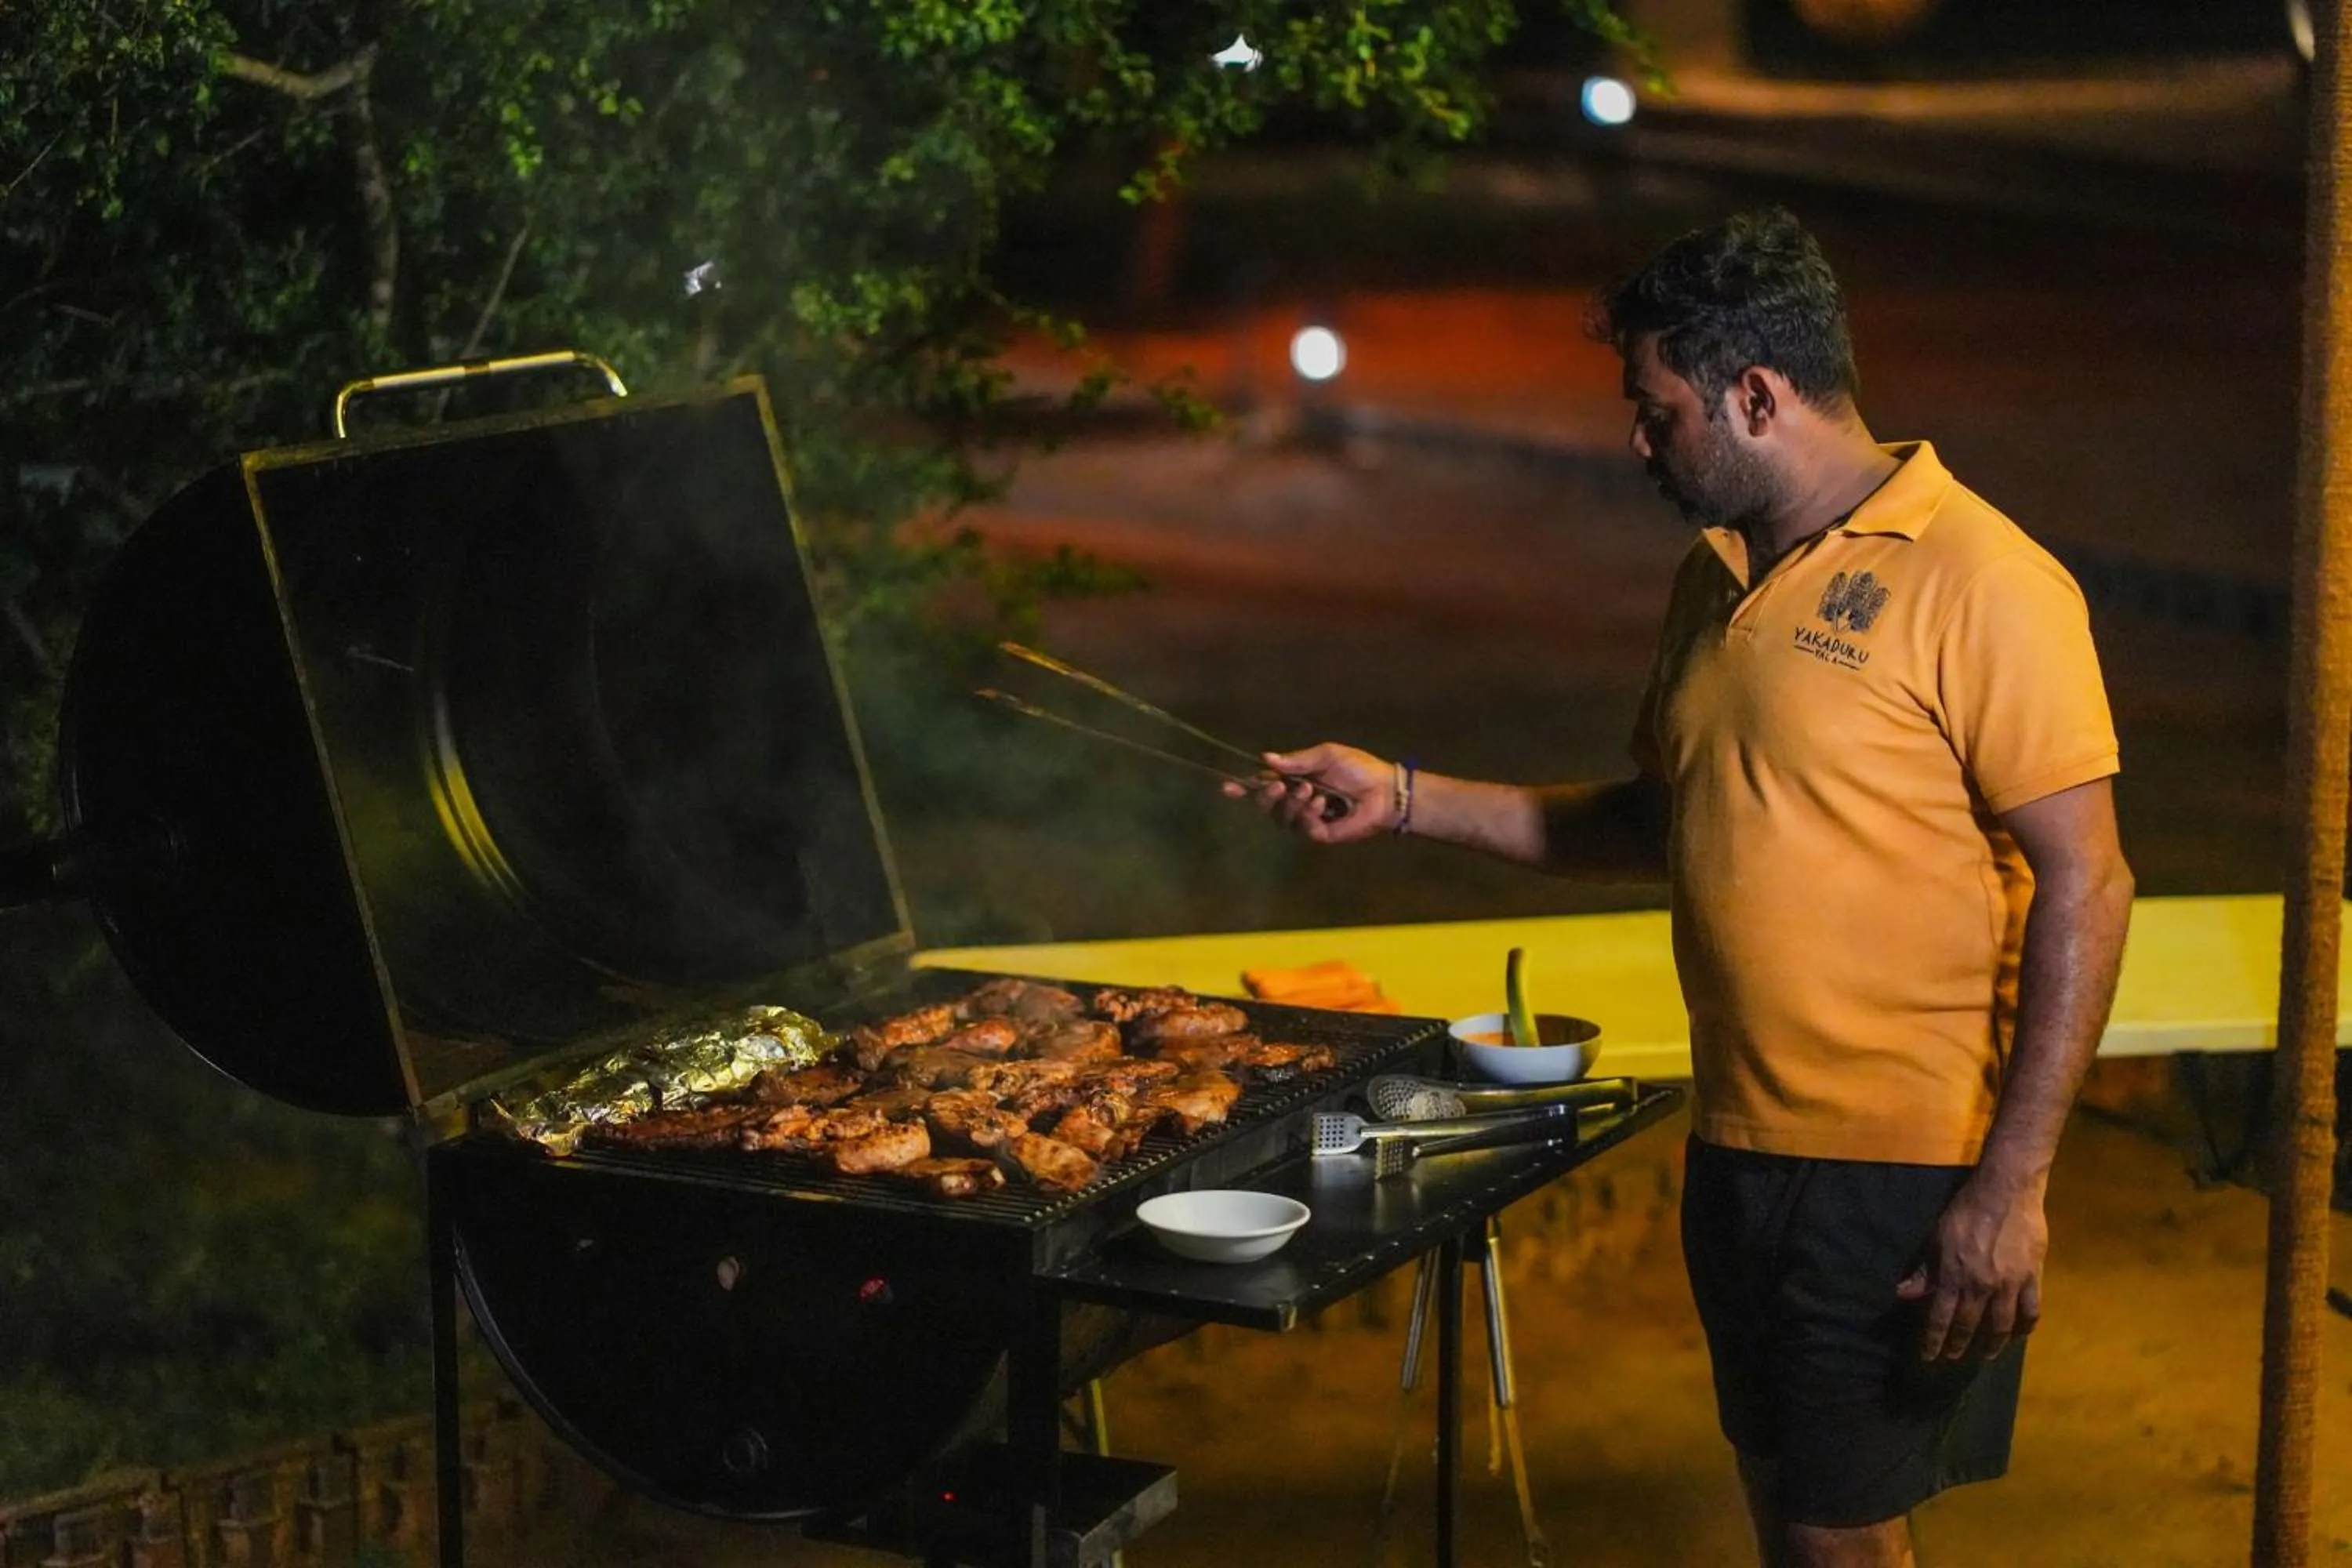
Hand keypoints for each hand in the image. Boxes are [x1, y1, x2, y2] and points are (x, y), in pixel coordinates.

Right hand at [1222, 743, 1396, 843]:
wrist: (1383, 790)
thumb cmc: (1358, 769)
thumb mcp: (1327, 755)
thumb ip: (1297, 760)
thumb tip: (1266, 758)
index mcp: (1294, 780)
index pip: (1262, 784)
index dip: (1243, 787)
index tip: (1227, 787)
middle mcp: (1295, 801)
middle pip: (1265, 804)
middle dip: (1267, 795)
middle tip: (1280, 784)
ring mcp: (1306, 819)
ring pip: (1281, 817)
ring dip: (1293, 803)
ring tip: (1312, 791)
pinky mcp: (1319, 834)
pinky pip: (1302, 828)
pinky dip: (1310, 814)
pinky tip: (1325, 805)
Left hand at [1894, 1169, 2047, 1361]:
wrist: (2006, 1191)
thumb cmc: (1966, 1210)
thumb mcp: (1937, 1238)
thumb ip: (1925, 1270)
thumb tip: (1904, 1293)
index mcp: (1954, 1277)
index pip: (1940, 1318)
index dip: (1934, 1341)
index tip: (1929, 1357)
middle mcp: (1981, 1287)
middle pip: (1969, 1325)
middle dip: (1959, 1344)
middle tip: (1955, 1357)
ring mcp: (2010, 1285)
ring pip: (2002, 1325)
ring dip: (1993, 1344)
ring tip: (1987, 1354)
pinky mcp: (2033, 1277)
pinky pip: (2032, 1310)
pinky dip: (2025, 1327)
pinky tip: (2020, 1334)